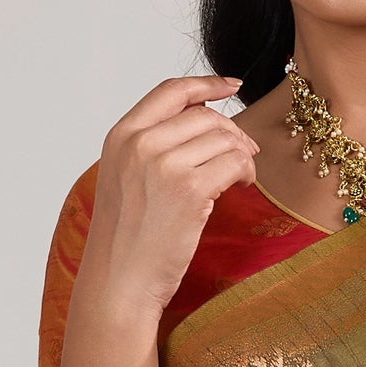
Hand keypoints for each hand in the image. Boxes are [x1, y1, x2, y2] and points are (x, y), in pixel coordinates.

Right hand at [81, 73, 260, 318]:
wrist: (119, 281)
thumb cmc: (127, 239)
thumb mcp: (126, 180)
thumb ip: (154, 148)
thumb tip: (209, 125)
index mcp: (121, 136)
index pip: (170, 92)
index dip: (205, 84)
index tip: (232, 85)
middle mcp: (140, 144)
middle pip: (206, 116)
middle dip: (233, 133)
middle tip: (246, 154)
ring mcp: (163, 165)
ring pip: (225, 138)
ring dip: (243, 156)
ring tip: (241, 178)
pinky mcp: (189, 190)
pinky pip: (235, 163)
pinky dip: (246, 172)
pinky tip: (242, 187)